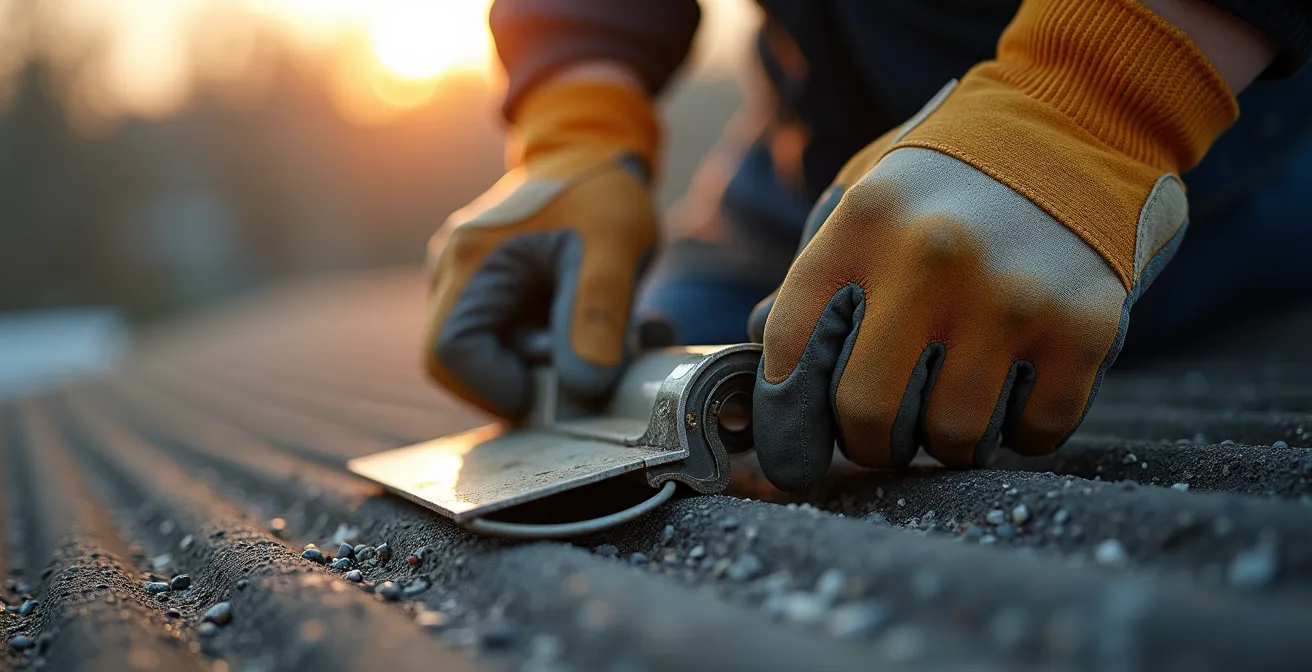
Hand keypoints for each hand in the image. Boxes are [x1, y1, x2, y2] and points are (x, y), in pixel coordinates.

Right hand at [423, 77, 659, 419]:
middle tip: (591, 358)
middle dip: (534, 374)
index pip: (447, 356)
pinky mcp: (491, 285)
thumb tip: (584, 387)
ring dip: (553, 358)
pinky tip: (596, 323)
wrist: (596, 146)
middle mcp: (452, 271)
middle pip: (470, 360)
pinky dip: (554, 342)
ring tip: (606, 332)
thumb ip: (597, 316)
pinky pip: (511, 333)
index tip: (556, 388)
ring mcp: (467, 278)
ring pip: (496, 351)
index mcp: (469, 260)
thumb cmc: (602, 189)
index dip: (496, 388)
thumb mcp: (614, 249)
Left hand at [747, 0, 1238, 490]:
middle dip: (868, 440)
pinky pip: (1031, 434)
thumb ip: (811, 285)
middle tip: (882, 430)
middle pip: (866, 412)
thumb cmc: (948, 186)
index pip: (791, 351)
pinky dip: (1018, 431)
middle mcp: (932, 258)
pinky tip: (1014, 386)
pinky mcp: (1084, 329)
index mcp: (863, 223)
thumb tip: (763, 378)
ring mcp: (1013, 296)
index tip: (794, 450)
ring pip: (952, 437)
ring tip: (952, 399)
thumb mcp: (865, 203)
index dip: (784, 417)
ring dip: (945, 439)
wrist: (1078, 130)